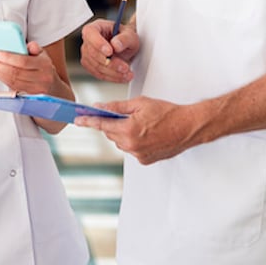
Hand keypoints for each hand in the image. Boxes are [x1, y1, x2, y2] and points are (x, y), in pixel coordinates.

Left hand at [0, 42, 61, 94]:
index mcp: (45, 65)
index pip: (23, 61)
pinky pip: (12, 87)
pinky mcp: (28, 96)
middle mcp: (42, 78)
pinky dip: (3, 80)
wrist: (54, 89)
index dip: (8, 57)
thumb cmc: (45, 69)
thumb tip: (27, 45)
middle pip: (15, 73)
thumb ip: (34, 48)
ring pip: (12, 81)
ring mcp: (35, 89)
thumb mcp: (43, 55)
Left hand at [74, 95, 197, 164]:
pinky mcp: (145, 160)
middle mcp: (131, 145)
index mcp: (129, 130)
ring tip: (142, 125)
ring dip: (125, 134)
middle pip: (111, 134)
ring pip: (121, 143)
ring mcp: (138, 155)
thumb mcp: (140, 104)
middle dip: (114, 124)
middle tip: (125, 116)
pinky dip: (135, 142)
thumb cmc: (168, 113)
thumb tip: (101, 107)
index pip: (102, 125)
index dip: (88, 121)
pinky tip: (147, 134)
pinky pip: (132, 149)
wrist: (188, 127)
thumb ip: (118, 107)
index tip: (77, 120)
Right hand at [79, 17, 138, 82]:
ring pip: (96, 66)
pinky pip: (98, 74)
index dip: (98, 43)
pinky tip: (122, 76)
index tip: (110, 52)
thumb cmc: (125, 38)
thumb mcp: (130, 35)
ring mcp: (87, 53)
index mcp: (96, 27)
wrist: (125, 48)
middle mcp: (89, 40)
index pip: (90, 33)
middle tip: (125, 67)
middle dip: (110, 63)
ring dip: (113, 72)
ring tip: (127, 73)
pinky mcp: (90, 66)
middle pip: (93, 53)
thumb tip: (116, 45)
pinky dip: (111, 77)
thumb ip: (124, 38)